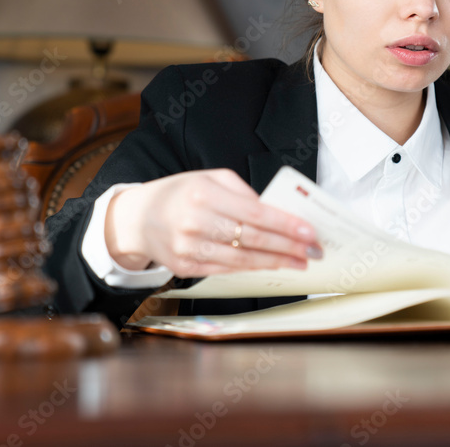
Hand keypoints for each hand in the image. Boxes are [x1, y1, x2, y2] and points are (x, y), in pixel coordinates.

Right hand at [104, 168, 321, 277]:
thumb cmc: (181, 194)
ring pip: (242, 259)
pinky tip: (272, 265)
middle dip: (288, 247)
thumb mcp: (210, 179)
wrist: (137, 219)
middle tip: (313, 251)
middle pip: (252, 239)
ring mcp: (188, 248)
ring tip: (299, 261)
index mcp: (204, 193)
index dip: (285, 225)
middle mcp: (195, 222)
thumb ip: (243, 193)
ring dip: (275, 262)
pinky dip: (253, 268)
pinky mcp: (185, 267)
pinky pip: (227, 270)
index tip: (310, 232)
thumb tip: (277, 213)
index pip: (254, 213)